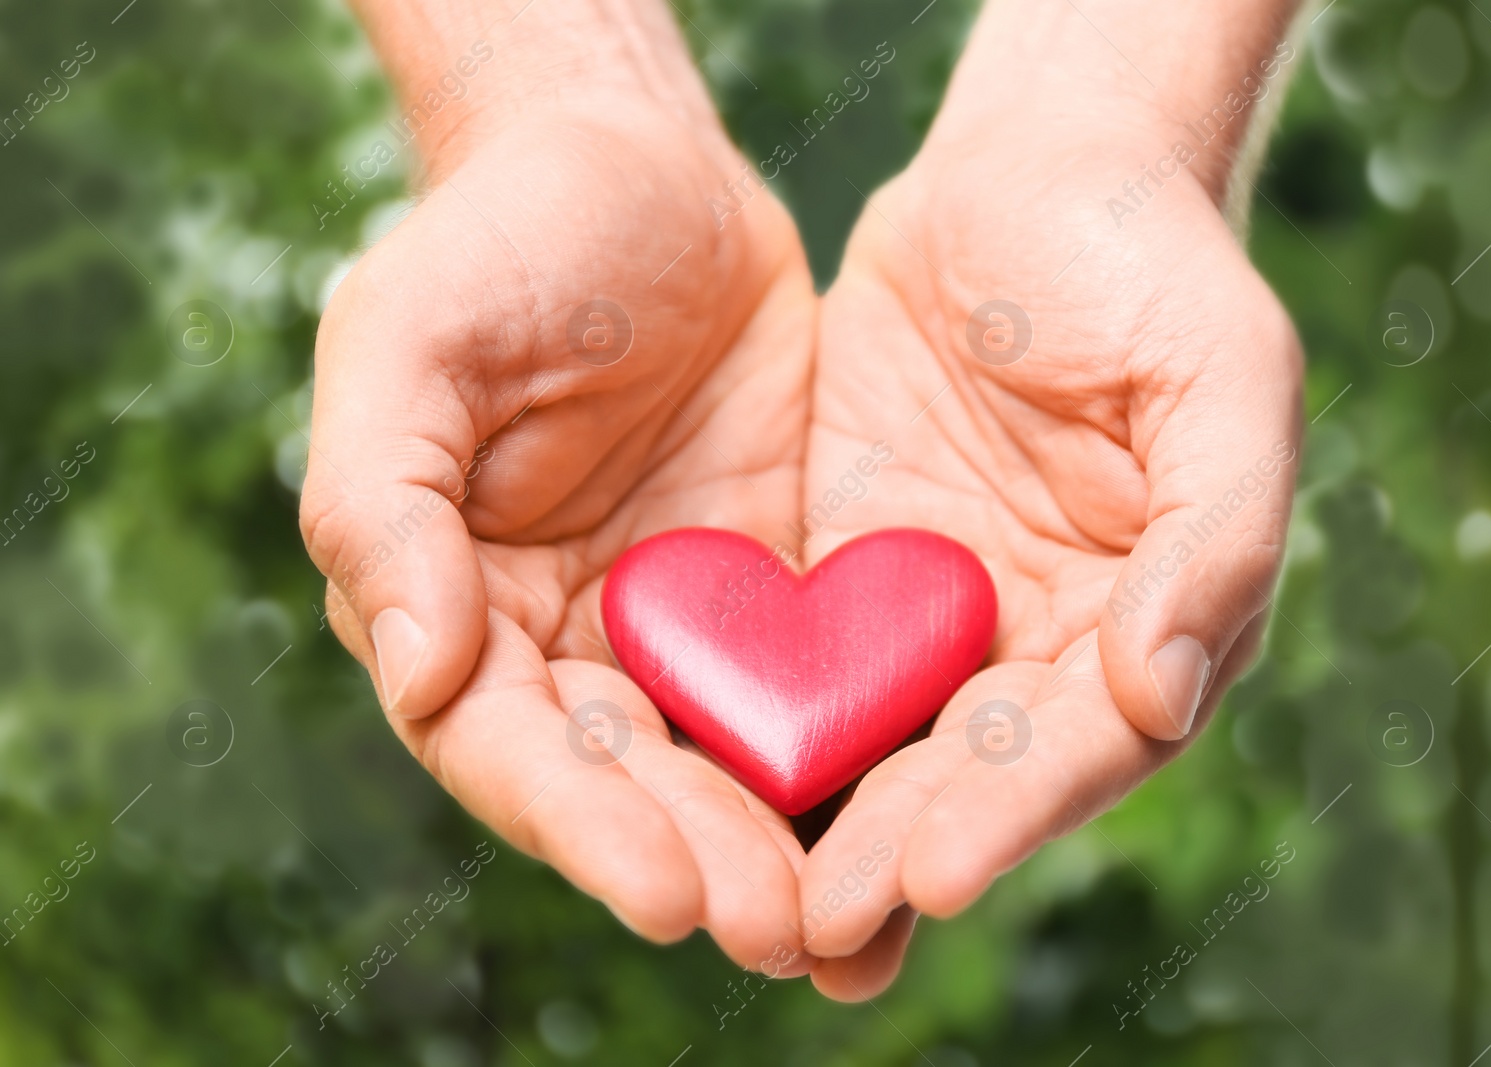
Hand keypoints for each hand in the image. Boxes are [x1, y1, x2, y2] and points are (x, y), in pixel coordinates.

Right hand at [300, 1, 816, 971]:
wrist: (638, 169)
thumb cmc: (498, 245)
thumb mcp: (406, 346)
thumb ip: (383, 504)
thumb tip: (412, 670)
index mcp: (456, 609)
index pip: (504, 747)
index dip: (579, 823)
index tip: (666, 889)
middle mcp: (563, 643)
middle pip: (625, 781)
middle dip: (700, 857)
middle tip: (784, 928)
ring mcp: (676, 625)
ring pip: (726, 756)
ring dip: (784, 838)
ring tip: (855, 916)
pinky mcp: (774, 593)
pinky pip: (814, 682)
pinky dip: (854, 750)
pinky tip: (914, 804)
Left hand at [794, 0, 1302, 997]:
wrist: (1026, 174)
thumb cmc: (1147, 264)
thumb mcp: (1220, 375)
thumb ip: (1218, 534)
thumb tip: (1163, 694)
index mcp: (1140, 622)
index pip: (1081, 743)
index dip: (1013, 810)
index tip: (934, 869)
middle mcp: (1032, 642)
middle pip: (962, 771)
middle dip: (891, 849)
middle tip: (811, 929)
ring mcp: (929, 612)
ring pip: (870, 739)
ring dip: (812, 827)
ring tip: (750, 916)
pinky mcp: (840, 571)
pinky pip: (791, 658)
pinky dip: (748, 724)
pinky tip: (682, 781)